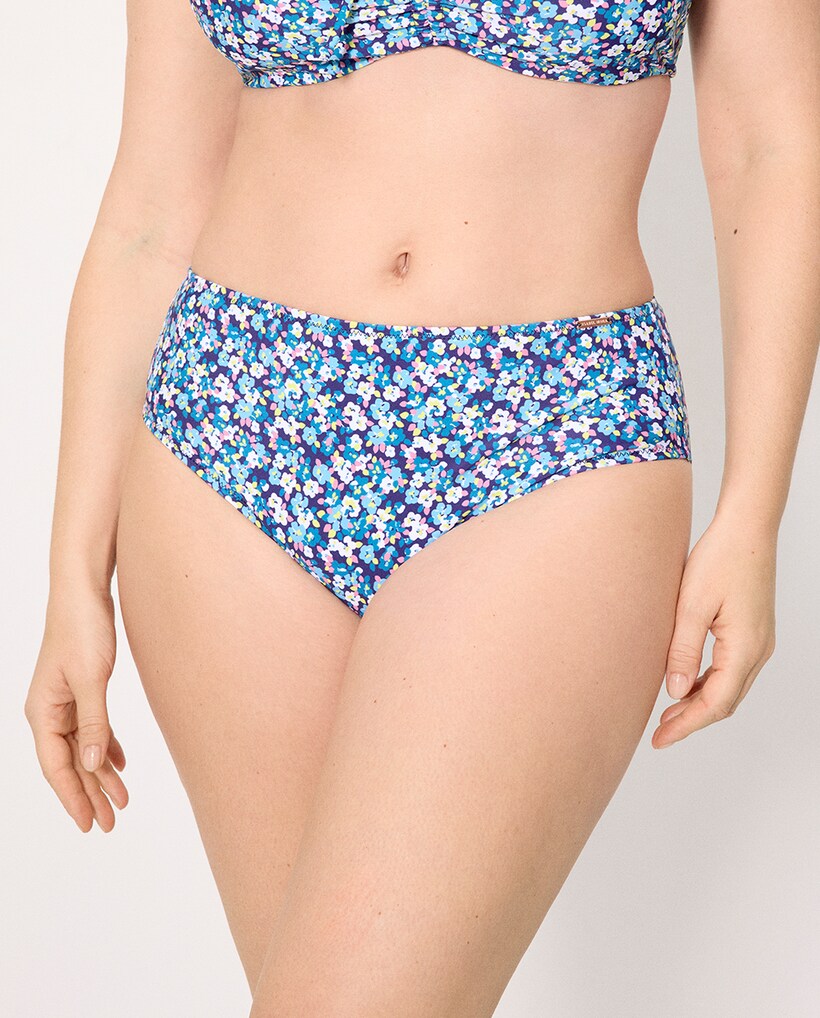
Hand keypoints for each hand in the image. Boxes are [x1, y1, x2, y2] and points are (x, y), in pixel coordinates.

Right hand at [24, 586, 128, 830]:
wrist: (84, 591)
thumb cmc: (82, 628)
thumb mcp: (92, 680)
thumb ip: (94, 724)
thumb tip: (94, 766)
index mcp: (42, 712)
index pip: (56, 767)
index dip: (73, 797)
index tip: (90, 824)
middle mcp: (49, 711)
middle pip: (70, 763)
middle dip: (90, 794)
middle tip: (111, 823)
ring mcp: (64, 700)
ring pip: (83, 748)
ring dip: (101, 775)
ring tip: (121, 801)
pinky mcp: (82, 689)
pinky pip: (92, 729)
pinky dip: (106, 747)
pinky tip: (119, 765)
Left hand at [652, 512, 776, 748]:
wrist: (747, 529)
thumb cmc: (720, 559)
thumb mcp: (691, 605)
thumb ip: (683, 651)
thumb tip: (674, 693)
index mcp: (745, 648)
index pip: (715, 703)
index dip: (686, 726)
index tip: (659, 740)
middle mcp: (758, 650)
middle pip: (725, 701)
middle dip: (692, 721)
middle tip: (658, 735)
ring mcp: (759, 642)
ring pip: (730, 688)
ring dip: (699, 704)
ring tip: (666, 715)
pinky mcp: (753, 632)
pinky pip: (731, 671)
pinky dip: (708, 684)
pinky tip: (684, 684)